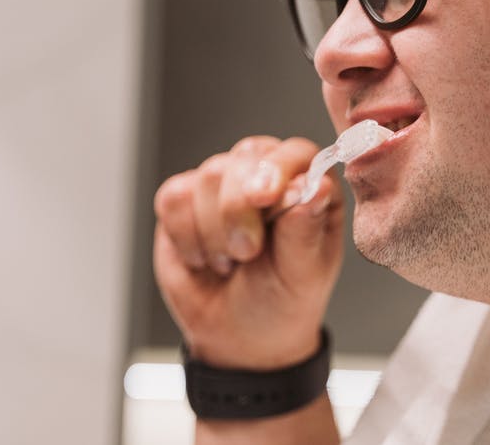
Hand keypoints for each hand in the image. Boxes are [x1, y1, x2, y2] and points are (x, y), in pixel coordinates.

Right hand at [153, 136, 343, 369]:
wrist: (238, 337)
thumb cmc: (282, 300)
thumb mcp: (303, 274)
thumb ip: (305, 229)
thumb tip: (316, 187)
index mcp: (308, 188)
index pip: (295, 153)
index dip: (277, 169)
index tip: (263, 199)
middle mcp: (268, 177)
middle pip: (245, 158)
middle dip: (239, 211)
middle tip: (247, 253)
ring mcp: (223, 186)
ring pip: (207, 176)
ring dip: (215, 231)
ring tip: (231, 261)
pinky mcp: (184, 201)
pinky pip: (173, 197)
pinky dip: (185, 236)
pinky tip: (203, 257)